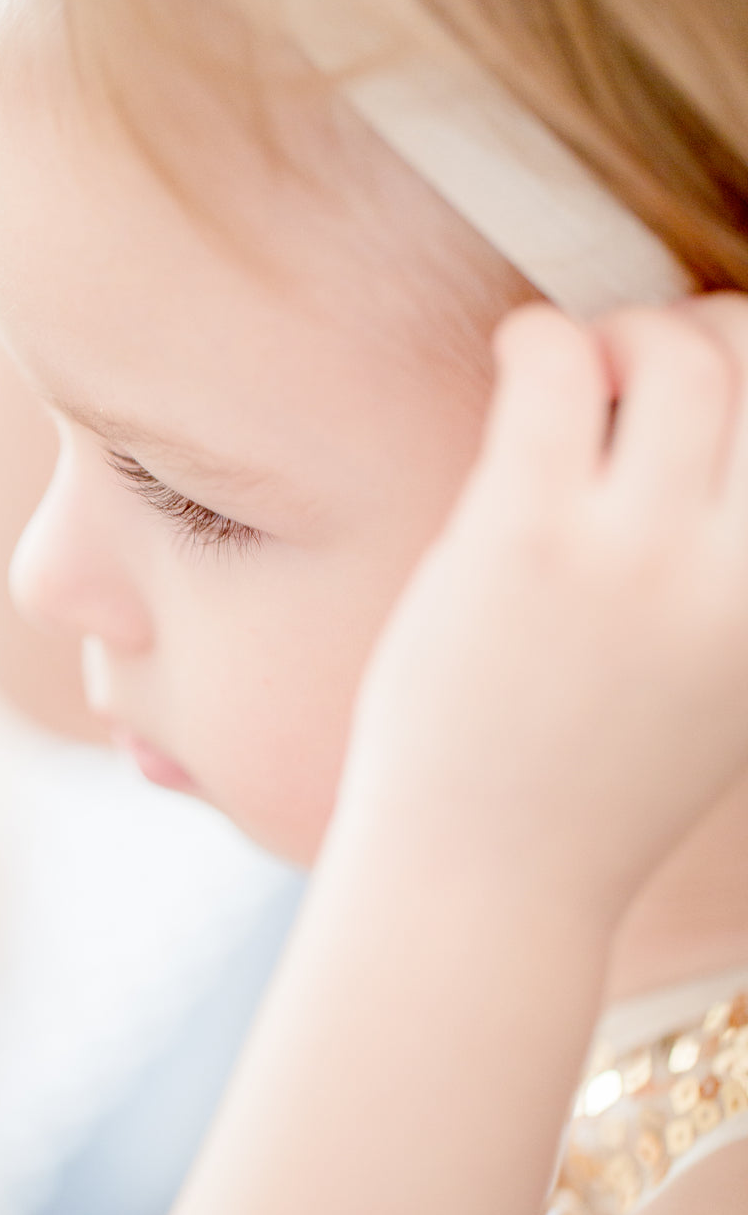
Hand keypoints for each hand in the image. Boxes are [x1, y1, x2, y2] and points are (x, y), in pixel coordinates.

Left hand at [332, 295, 747, 927]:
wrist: (491, 879)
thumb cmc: (596, 782)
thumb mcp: (726, 685)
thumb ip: (740, 578)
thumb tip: (723, 438)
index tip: (720, 396)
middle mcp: (739, 573)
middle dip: (705, 335)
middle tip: (640, 375)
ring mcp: (635, 552)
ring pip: (672, 347)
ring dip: (622, 334)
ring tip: (577, 384)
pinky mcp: (526, 535)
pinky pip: (555, 362)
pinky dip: (538, 336)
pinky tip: (518, 362)